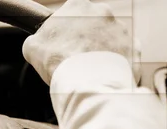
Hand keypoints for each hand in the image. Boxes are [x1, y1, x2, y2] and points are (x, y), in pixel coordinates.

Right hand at [23, 0, 140, 84]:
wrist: (86, 82)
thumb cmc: (59, 62)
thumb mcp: (32, 47)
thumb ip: (37, 40)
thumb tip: (37, 44)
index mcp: (78, 5)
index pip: (72, 11)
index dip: (66, 28)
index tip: (63, 41)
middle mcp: (103, 12)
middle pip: (93, 24)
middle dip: (85, 39)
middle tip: (75, 57)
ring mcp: (121, 30)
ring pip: (109, 40)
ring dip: (101, 51)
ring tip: (89, 70)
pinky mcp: (134, 48)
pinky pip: (124, 55)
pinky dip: (115, 64)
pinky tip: (104, 74)